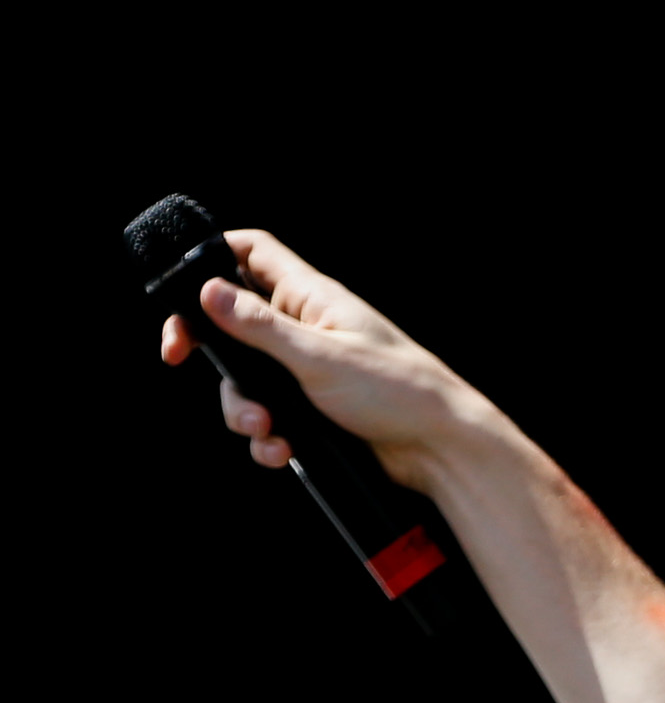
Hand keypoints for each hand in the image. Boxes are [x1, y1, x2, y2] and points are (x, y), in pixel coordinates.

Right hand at [156, 231, 474, 495]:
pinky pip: (272, 415)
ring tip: (266, 430)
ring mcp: (311, 369)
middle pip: (233, 325)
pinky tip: (281, 450)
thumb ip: (260, 326)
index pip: (250, 252)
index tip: (183, 295)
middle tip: (182, 361)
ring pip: (248, 380)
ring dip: (243, 408)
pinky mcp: (316, 408)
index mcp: (310, 297)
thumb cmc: (398, 392)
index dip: (210, 260)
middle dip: (215, 356)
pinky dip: (268, 435)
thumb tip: (208, 290)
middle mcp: (307, 328)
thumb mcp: (318, 356)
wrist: (443, 449)